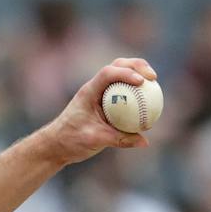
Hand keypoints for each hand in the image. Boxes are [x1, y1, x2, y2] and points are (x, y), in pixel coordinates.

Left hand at [38, 58, 157, 165]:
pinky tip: (150, 101)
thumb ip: (119, 140)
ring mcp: (101, 94)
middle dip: (138, 66)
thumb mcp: (94, 140)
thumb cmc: (69, 141)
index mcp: (89, 92)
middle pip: (118, 66)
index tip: (141, 82)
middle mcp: (95, 88)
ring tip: (154, 84)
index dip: (126, 73)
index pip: (108, 73)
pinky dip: (136, 92)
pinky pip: (124, 92)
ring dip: (138, 74)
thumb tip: (144, 142)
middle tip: (153, 78)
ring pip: (122, 76)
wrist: (56, 145)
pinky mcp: (106, 102)